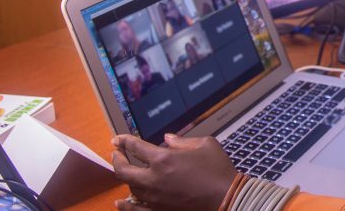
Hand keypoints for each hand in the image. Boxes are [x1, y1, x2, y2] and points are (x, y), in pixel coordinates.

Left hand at [112, 134, 236, 210]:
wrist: (228, 198)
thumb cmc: (218, 170)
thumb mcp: (205, 144)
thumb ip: (182, 141)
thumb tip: (167, 139)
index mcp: (163, 158)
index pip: (135, 147)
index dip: (123, 141)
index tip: (118, 139)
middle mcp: (154, 179)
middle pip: (123, 169)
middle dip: (117, 158)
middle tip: (116, 153)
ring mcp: (154, 198)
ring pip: (129, 188)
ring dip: (126, 178)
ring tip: (125, 171)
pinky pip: (136, 210)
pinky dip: (126, 206)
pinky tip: (120, 202)